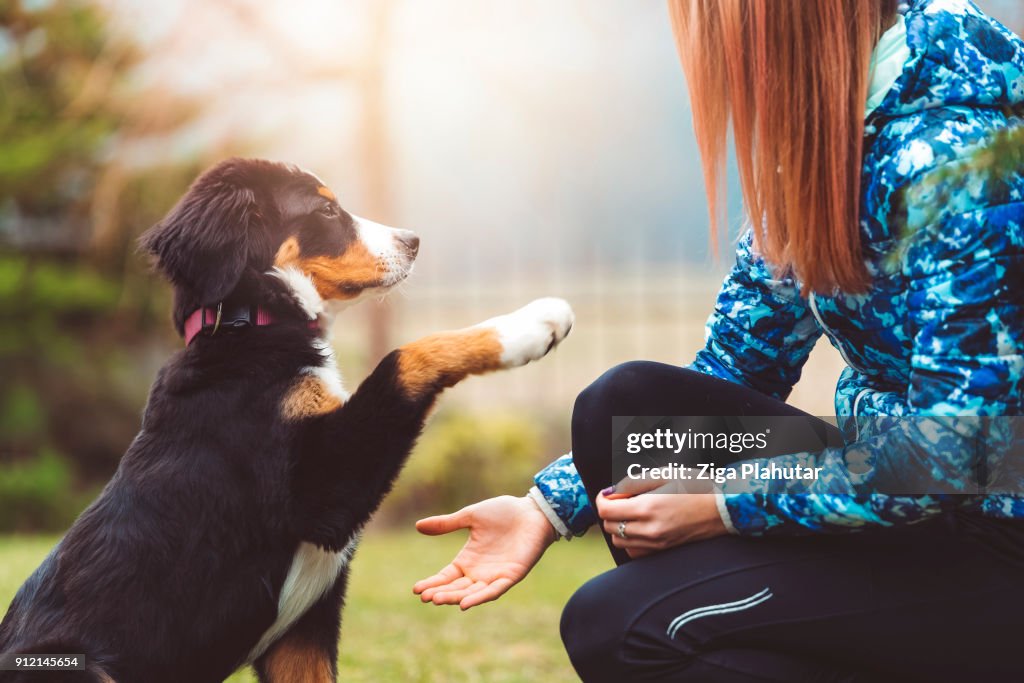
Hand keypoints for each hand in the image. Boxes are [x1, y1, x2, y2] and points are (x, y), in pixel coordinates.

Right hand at [413, 495, 556, 609]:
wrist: (532, 510)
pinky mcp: (511, 576)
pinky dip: (480, 597)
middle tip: (425, 597)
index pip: (446, 576)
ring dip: (455, 597)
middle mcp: (480, 572)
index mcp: (468, 559)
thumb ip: (447, 524)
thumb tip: (418, 526)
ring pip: (472, 592)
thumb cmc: (503, 512)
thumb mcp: (470, 516)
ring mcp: (495, 575)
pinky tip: (465, 604)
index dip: (433, 583)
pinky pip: (494, 591)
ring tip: (438, 600)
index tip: (416, 589)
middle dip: (441, 593)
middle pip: (456, 587)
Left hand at [596, 477, 726, 558]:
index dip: (602, 499)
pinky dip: (630, 541)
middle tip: (622, 500)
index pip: (606, 510)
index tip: (607, 493)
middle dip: (610, 512)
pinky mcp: (663, 551)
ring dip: (618, 527)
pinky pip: (634, 552)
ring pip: (619, 542)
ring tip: (632, 513)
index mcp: (647, 508)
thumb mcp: (663, 475)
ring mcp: (656, 543)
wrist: (723, 508)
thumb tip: (612, 492)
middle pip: (610, 527)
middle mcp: (649, 530)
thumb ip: (632, 483)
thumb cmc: (697, 487)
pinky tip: (640, 527)